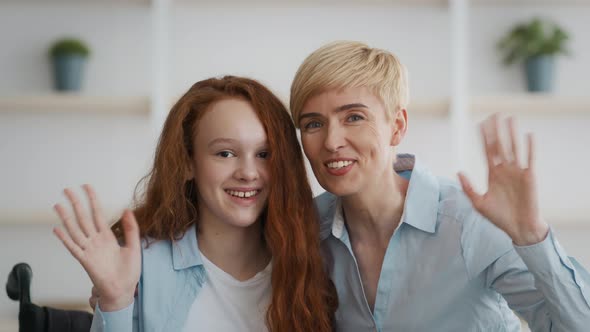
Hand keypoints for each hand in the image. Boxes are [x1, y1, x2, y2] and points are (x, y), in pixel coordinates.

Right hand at [53, 185, 140, 311]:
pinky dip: (65, 239)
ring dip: (66, 218)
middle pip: (83, 218)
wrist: (123, 290)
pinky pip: (73, 248)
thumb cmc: (128, 271)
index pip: (98, 214)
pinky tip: (57, 229)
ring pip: (75, 230)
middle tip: (67, 190)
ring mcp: (89, 250)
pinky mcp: (85, 261)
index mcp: (107, 237)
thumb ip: (132, 229)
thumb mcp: (134, 246)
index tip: (87, 187)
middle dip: (76, 203)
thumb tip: (128, 210)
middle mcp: (96, 241)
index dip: (93, 200)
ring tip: (58, 205)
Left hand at [457, 114, 548, 245]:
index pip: (487, 151)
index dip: (484, 138)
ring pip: (514, 148)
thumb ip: (468, 187)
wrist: (518, 228)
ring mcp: (517, 172)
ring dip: (511, 133)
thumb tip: (458, 171)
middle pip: (499, 145)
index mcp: (493, 174)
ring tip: (509, 119)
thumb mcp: (479, 203)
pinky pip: (529, 159)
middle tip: (494, 115)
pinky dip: (530, 147)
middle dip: (496, 131)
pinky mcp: (529, 177)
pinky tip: (528, 135)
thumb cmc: (499, 217)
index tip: (480, 124)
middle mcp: (505, 169)